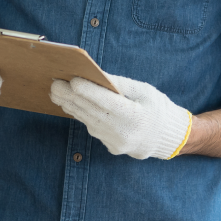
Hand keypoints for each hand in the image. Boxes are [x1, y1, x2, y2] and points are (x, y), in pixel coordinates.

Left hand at [49, 74, 191, 159]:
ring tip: (56, 92)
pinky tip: (70, 103)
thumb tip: (94, 74)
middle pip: (92, 112)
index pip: (108, 103)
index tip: (72, 80)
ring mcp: (116, 142)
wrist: (165, 137)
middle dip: (71, 97)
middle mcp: (124, 132)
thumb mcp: (144, 91)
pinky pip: (92, 127)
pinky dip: (81, 114)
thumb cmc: (156, 108)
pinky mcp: (110, 146)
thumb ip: (119, 84)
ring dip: (70, 105)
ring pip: (87, 120)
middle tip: (55, 83)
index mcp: (137, 117)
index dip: (89, 92)